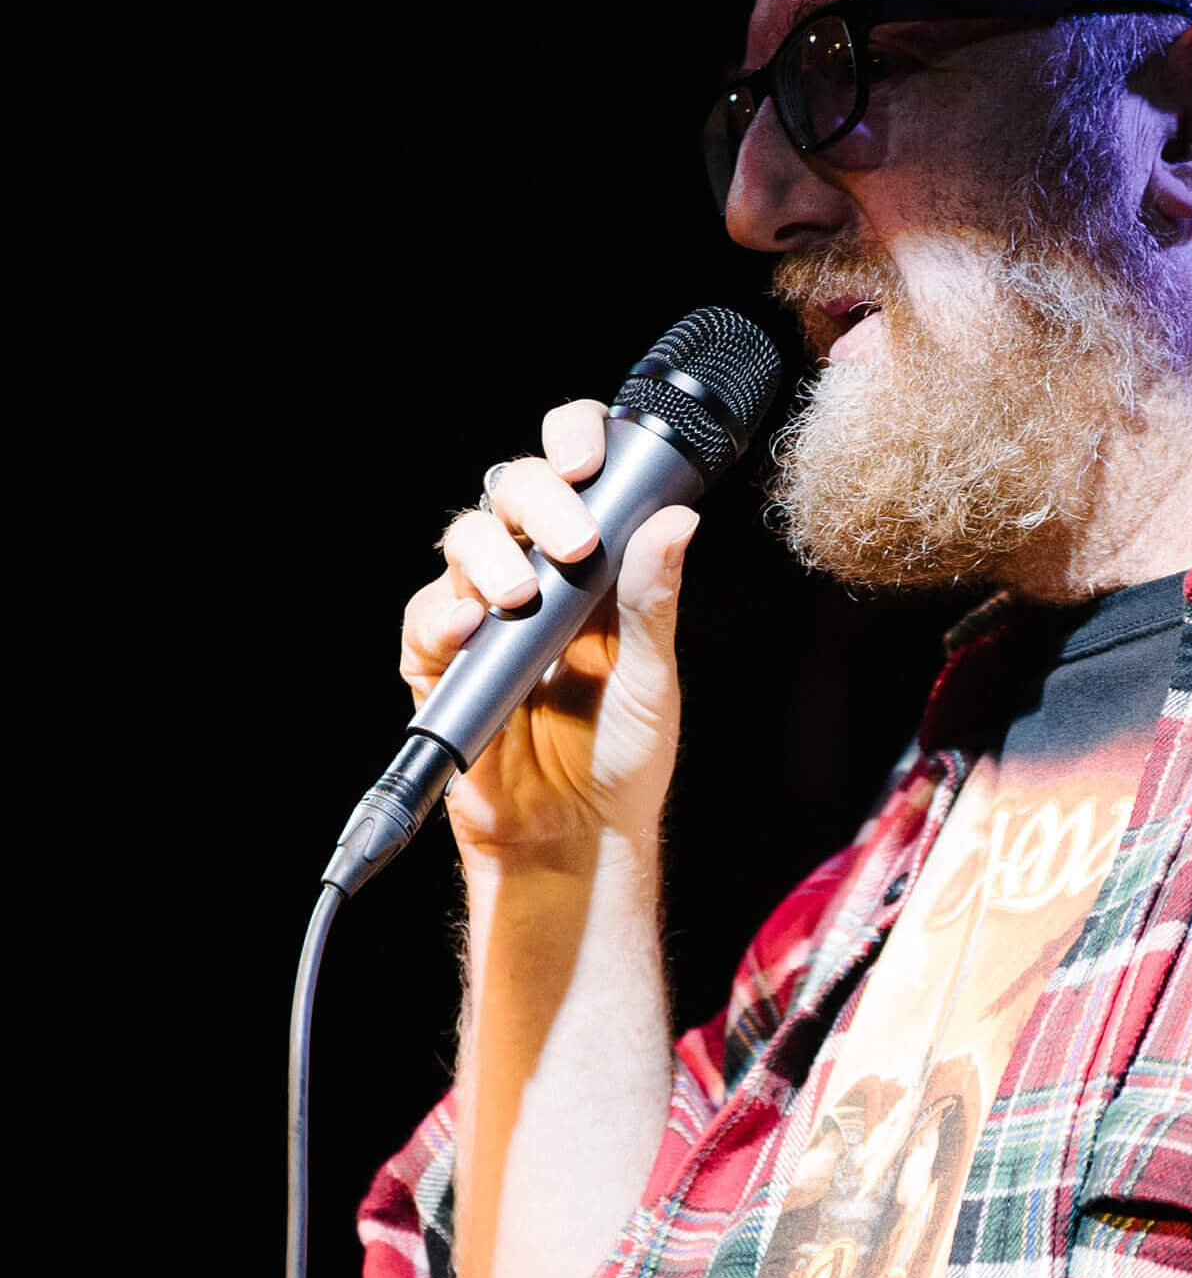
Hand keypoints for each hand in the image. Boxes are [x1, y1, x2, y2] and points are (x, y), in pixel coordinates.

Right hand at [399, 398, 697, 862]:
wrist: (577, 837)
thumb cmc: (622, 756)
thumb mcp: (651, 675)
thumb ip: (655, 599)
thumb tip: (678, 520)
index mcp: (593, 563)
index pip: (574, 473)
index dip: (573, 440)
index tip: (589, 454)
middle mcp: (535, 573)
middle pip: (513, 491)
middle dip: (540, 498)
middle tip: (576, 542)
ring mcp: (484, 614)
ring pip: (465, 540)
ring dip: (492, 554)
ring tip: (523, 595)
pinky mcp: (442, 662)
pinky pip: (426, 617)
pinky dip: (444, 614)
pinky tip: (472, 625)